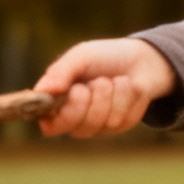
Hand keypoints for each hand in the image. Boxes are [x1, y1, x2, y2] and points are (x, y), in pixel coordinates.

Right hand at [35, 37, 176, 138]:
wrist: (140, 60)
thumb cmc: (104, 57)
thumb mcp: (81, 56)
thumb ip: (60, 71)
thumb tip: (43, 90)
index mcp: (57, 102)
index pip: (49, 125)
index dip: (61, 113)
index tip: (76, 90)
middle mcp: (73, 118)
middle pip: (73, 126)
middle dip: (89, 100)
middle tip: (99, 81)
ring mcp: (96, 125)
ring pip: (98, 123)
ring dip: (110, 95)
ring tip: (113, 80)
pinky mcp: (117, 127)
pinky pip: (119, 120)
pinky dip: (125, 98)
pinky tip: (126, 88)